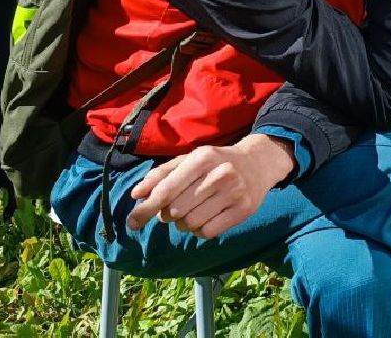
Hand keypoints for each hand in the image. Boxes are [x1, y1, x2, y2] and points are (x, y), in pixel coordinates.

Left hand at [126, 134, 293, 239]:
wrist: (258, 163)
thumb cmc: (215, 162)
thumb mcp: (189, 160)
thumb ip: (161, 175)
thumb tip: (136, 194)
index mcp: (202, 158)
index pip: (166, 190)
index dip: (146, 208)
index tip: (132, 222)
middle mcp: (219, 174)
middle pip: (175, 211)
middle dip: (168, 214)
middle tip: (175, 208)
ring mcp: (234, 192)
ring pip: (190, 224)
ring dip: (184, 223)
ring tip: (193, 211)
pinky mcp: (244, 210)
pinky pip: (208, 232)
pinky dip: (201, 230)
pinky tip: (208, 217)